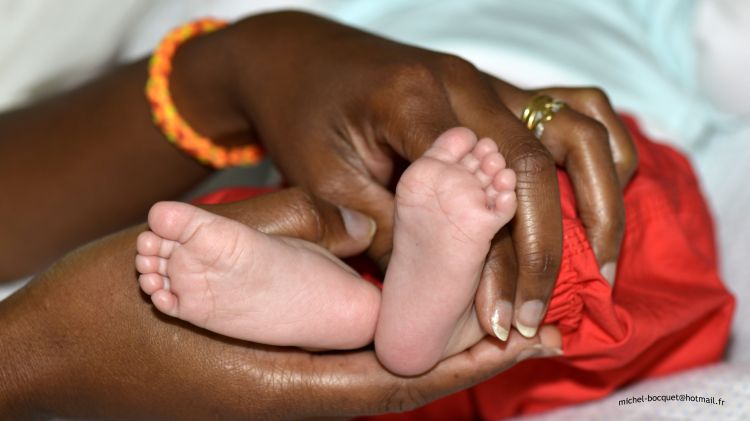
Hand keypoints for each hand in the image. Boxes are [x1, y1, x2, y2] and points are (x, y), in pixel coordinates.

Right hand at [0, 188, 560, 418]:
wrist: (45, 354)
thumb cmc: (102, 318)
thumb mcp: (185, 262)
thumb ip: (273, 234)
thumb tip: (351, 211)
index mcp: (285, 383)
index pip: (405, 374)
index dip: (475, 356)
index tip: (535, 337)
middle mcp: (296, 391)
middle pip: (409, 372)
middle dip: (476, 347)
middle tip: (541, 317)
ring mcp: (282, 382)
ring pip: (383, 362)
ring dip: (441, 336)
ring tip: (496, 304)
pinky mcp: (267, 368)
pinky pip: (347, 351)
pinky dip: (393, 328)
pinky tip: (412, 301)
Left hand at [203, 12, 634, 339]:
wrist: (297, 56)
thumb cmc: (302, 113)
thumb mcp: (323, 176)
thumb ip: (383, 227)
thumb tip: (435, 293)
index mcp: (416, 101)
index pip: (483, 187)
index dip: (499, 261)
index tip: (499, 318)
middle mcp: (466, 83)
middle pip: (539, 163)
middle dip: (549, 249)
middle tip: (539, 313)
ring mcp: (487, 81)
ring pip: (578, 128)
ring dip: (601, 198)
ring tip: (605, 263)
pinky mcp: (494, 90)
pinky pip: (572, 106)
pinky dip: (601, 150)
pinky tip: (602, 194)